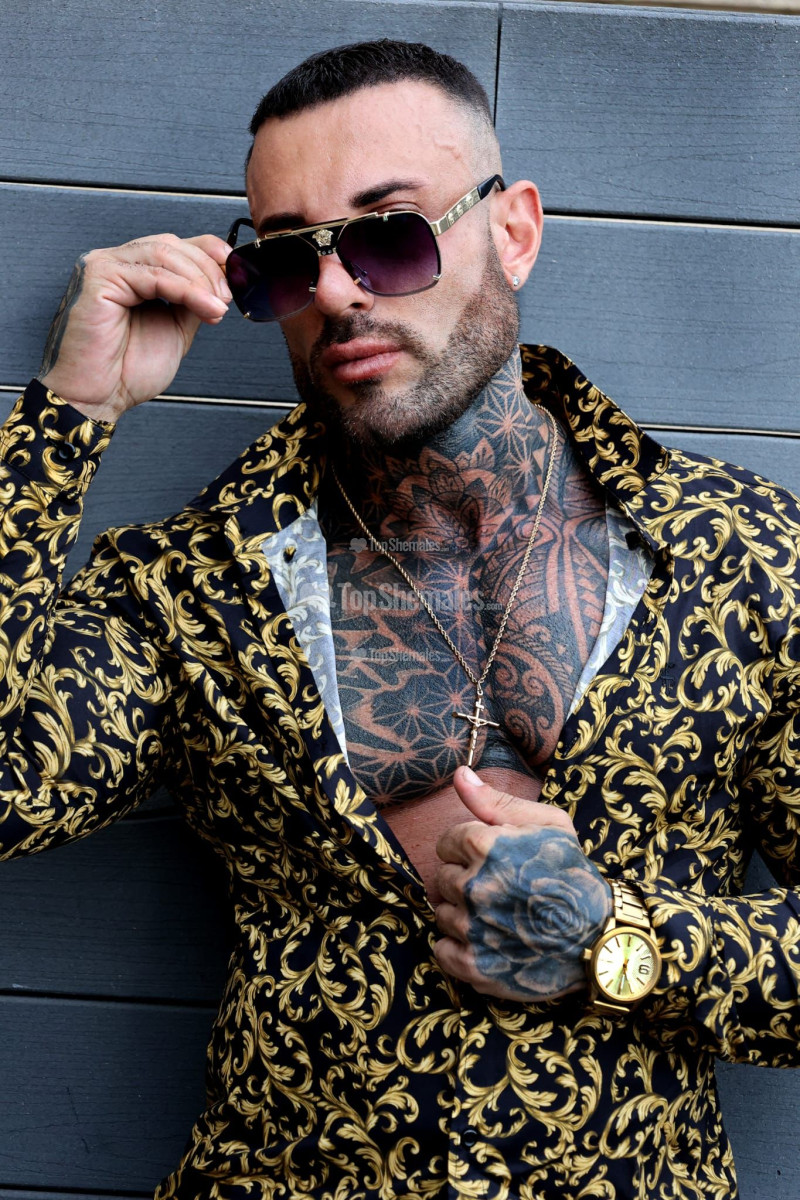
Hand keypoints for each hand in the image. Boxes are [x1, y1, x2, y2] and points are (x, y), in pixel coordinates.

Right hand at [38, 233, 231, 421]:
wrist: (101, 397)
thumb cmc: (128, 370)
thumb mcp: (176, 328)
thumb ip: (193, 301)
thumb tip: (222, 283)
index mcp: (133, 271)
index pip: (175, 245)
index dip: (210, 253)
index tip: (237, 275)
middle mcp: (117, 263)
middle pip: (172, 245)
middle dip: (208, 270)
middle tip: (226, 299)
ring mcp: (105, 266)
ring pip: (164, 253)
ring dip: (200, 279)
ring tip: (217, 307)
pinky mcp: (99, 276)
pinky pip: (152, 274)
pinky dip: (186, 290)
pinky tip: (205, 307)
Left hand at [433, 765, 611, 1001]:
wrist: (600, 939)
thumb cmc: (573, 875)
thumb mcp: (548, 824)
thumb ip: (496, 800)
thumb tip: (459, 774)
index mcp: (488, 847)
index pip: (447, 841)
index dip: (468, 849)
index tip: (490, 859)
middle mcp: (476, 887)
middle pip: (442, 877)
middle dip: (466, 878)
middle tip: (500, 888)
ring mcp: (473, 929)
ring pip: (442, 913)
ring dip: (463, 913)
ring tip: (498, 915)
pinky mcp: (473, 965)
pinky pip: (441, 949)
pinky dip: (458, 946)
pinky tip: (488, 941)